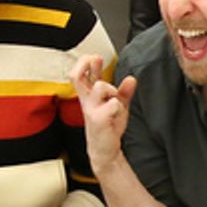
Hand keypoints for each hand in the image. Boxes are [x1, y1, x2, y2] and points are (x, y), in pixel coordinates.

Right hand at [71, 54, 134, 171]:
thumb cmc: (109, 125)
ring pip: (100, 86)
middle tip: (97, 60)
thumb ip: (124, 91)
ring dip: (112, 88)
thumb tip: (131, 78)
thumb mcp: (118, 105)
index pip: (78, 73)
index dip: (84, 61)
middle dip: (86, 63)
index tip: (95, 58)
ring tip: (114, 98)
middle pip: (75, 75)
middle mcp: (87, 100)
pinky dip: (119, 106)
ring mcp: (90, 109)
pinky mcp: (97, 119)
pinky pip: (113, 104)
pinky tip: (117, 114)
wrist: (105, 148)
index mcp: (89, 94)